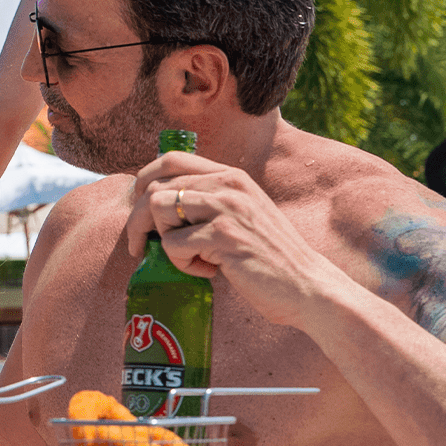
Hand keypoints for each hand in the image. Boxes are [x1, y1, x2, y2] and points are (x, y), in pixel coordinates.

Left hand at [123, 150, 344, 325]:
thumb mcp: (243, 214)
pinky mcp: (224, 236)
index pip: (170, 159)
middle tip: (141, 247)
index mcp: (230, 176)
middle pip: (155, 187)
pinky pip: (174, 246)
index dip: (144, 181)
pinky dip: (183, 265)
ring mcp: (226, 208)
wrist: (307, 286)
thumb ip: (210, 201)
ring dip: (164, 242)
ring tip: (191, 259)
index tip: (138, 208)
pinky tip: (209, 272)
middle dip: (139, 221)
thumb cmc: (269, 257)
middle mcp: (227, 185)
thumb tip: (157, 204)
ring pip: (159, 211)